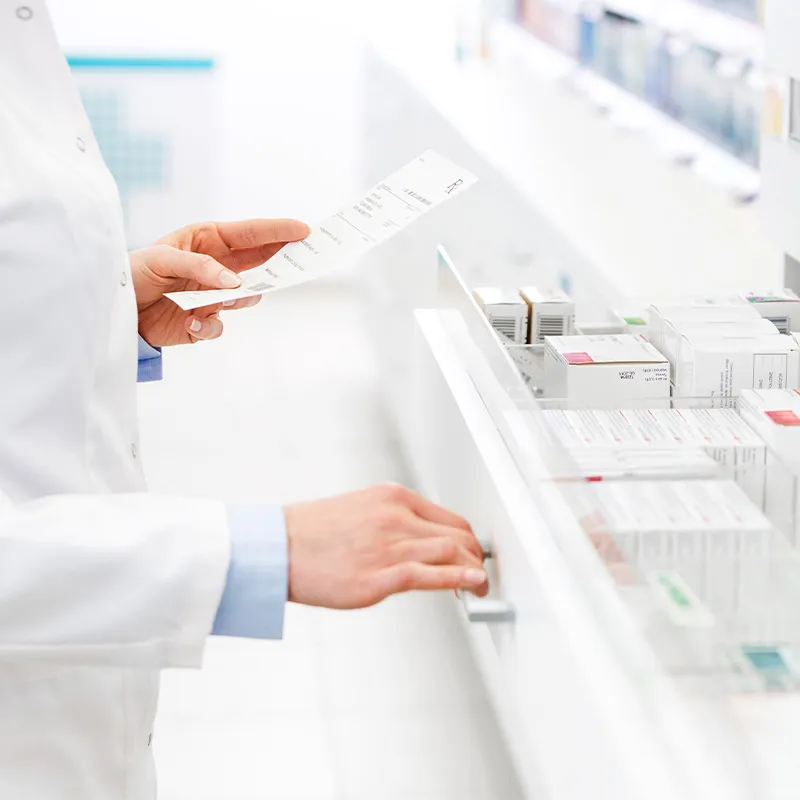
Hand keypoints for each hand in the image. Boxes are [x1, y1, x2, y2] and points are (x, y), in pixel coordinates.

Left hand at [132, 218, 309, 346]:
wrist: (114, 309)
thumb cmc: (133, 272)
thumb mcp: (161, 259)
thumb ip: (200, 267)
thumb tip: (235, 283)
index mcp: (207, 241)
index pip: (249, 234)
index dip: (278, 231)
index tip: (304, 230)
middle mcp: (216, 268)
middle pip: (259, 264)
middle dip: (280, 263)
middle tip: (302, 261)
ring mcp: (212, 296)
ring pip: (246, 298)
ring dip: (241, 299)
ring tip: (227, 299)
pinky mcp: (203, 322)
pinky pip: (218, 327)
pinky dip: (208, 327)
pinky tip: (191, 323)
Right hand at [284, 484, 488, 608]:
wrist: (277, 548)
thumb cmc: (312, 533)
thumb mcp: (360, 509)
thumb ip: (394, 521)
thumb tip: (423, 542)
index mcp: (392, 497)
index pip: (449, 518)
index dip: (468, 539)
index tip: (473, 553)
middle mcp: (396, 516)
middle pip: (456, 535)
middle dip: (476, 556)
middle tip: (481, 573)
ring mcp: (389, 545)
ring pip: (450, 553)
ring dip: (474, 571)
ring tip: (481, 586)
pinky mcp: (379, 576)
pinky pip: (431, 575)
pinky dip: (460, 579)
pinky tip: (472, 585)